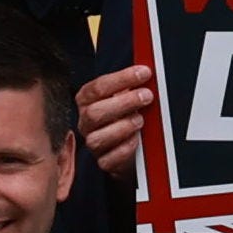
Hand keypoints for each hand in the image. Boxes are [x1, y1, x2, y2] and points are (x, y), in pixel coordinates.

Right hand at [75, 64, 157, 191]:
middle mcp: (86, 122)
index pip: (98, 87)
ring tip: (140, 120)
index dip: (121, 79)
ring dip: (123, 127)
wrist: (126, 146)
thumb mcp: (124, 96)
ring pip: (98, 138)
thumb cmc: (124, 115)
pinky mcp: (103, 161)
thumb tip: (146, 71)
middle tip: (146, 96)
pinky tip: (137, 140)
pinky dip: (125, 149)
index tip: (143, 73)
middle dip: (123, 103)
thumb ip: (131, 84)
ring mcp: (92, 142)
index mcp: (87, 100)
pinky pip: (108, 160)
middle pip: (94, 112)